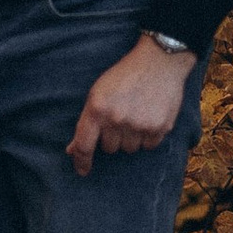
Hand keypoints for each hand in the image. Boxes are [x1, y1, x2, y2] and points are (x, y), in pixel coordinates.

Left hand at [66, 34, 195, 176]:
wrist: (159, 61)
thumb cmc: (125, 76)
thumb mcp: (98, 93)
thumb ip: (86, 122)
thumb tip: (73, 150)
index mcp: (98, 109)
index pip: (84, 145)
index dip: (81, 161)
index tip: (82, 171)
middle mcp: (117, 119)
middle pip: (110, 148)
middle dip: (113, 137)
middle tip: (122, 118)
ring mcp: (139, 125)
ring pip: (129, 149)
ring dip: (131, 138)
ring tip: (137, 115)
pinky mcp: (159, 127)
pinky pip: (149, 146)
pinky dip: (148, 136)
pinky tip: (149, 117)